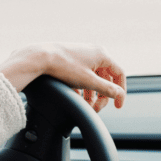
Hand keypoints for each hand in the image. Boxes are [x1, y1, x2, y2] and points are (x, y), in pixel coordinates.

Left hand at [0, 43, 125, 111]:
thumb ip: (106, 89)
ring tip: (85, 105)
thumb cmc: (64, 66)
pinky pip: (83, 75)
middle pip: (106, 78)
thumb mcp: (88, 81)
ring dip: (92, 94)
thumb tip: (119, 94)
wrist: (40, 57)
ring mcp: (83, 55)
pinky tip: (76, 96)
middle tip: (97, 108)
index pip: (119, 75)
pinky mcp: (72, 59)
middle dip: (103, 95)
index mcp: (102, 55)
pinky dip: (82, 87)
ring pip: (94, 78)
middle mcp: (94, 53)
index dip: (120, 92)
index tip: (117, 106)